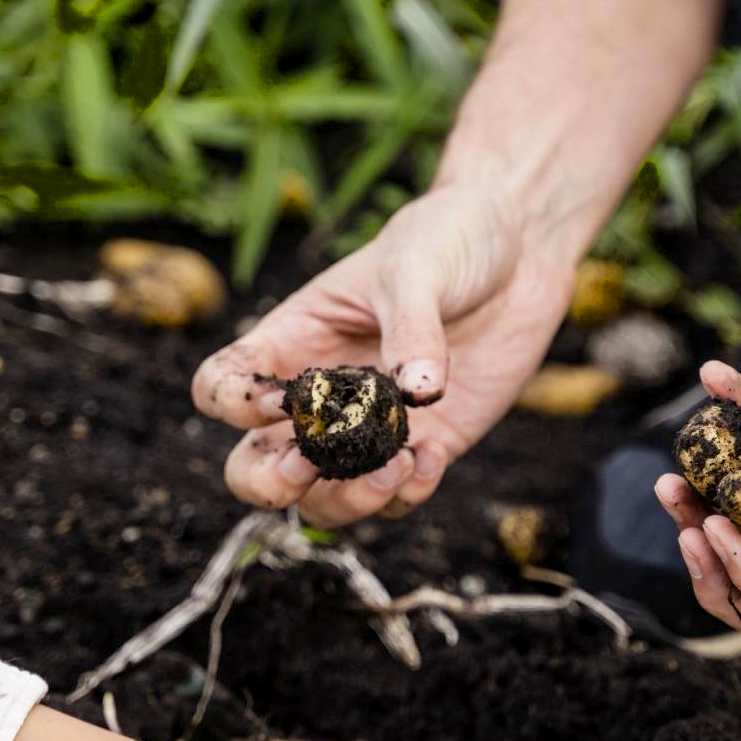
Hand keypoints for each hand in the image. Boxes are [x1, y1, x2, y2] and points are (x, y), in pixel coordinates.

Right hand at [191, 186, 576, 525]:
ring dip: (346, 501)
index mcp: (292, 341)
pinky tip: (434, 456)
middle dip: (269, 483)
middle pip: (253, 468)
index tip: (286, 399)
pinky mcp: (427, 446)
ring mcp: (370, 429)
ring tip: (395, 465)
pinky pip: (396, 500)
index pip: (221, 387)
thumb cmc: (448, 239)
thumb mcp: (417, 268)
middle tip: (309, 465)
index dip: (234, 406)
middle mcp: (320, 397)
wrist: (519, 248)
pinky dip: (408, 496)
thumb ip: (412, 327)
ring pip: (323, 501)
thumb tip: (417, 392)